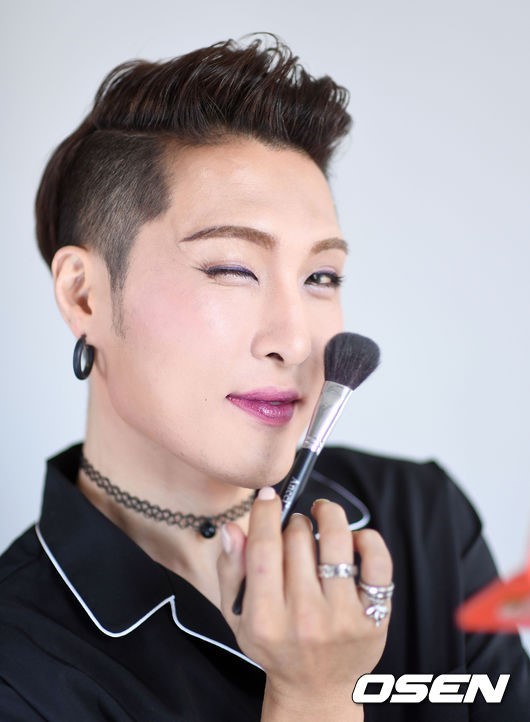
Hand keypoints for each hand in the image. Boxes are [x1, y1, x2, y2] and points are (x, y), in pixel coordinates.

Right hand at [217, 488, 391, 719]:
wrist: (316, 690)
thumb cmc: (274, 646)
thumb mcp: (239, 616)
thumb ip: (232, 571)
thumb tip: (232, 528)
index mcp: (266, 619)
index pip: (264, 548)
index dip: (265, 512)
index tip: (268, 496)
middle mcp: (305, 619)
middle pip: (297, 539)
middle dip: (293, 521)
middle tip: (293, 526)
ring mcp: (342, 618)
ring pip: (336, 540)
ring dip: (327, 515)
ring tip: (321, 514)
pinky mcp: (374, 616)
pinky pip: (377, 560)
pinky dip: (365, 538)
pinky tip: (351, 539)